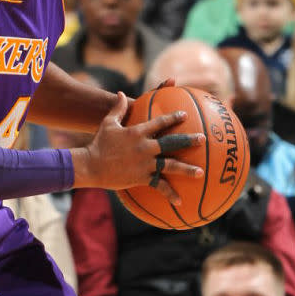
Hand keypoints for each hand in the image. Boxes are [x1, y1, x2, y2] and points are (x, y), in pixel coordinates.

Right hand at [72, 91, 203, 201]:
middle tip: (203, 139)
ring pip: (170, 166)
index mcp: (138, 132)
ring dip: (187, 169)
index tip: (185, 115)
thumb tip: (121, 94)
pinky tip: (180, 202)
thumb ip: (117, 108)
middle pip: (171, 143)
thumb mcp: (108, 123)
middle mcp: (145, 147)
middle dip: (188, 140)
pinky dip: (170, 194)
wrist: (91, 166)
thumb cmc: (98, 143)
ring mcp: (144, 163)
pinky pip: (159, 186)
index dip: (173, 118)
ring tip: (201, 172)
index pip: (160, 122)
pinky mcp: (141, 178)